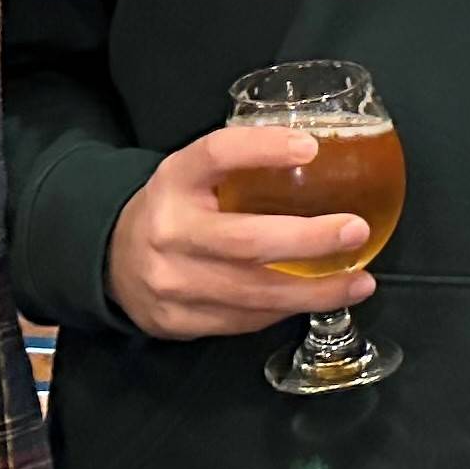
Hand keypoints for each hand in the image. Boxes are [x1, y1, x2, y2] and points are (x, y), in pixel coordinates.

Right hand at [106, 125, 379, 340]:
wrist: (111, 261)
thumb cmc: (173, 210)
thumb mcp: (191, 175)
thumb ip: (239, 167)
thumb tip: (318, 157)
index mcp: (173, 181)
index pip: (215, 154)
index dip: (261, 148)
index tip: (309, 147)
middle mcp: (169, 230)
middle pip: (246, 240)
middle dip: (309, 240)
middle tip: (354, 230)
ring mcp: (172, 282)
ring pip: (254, 292)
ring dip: (315, 290)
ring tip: (358, 281)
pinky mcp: (179, 321)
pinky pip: (245, 319)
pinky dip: (286, 309)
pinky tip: (316, 299)